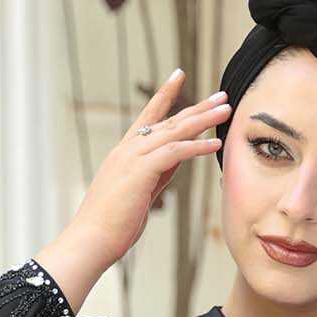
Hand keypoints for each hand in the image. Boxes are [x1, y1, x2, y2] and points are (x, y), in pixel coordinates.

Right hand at [68, 69, 230, 266]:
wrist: (91, 240)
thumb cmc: (112, 224)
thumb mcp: (139, 193)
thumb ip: (157, 173)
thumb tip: (177, 159)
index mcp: (124, 153)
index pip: (148, 116)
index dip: (164, 95)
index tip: (178, 75)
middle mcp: (128, 149)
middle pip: (168, 120)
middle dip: (196, 106)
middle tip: (220, 94)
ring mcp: (132, 158)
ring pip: (174, 131)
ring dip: (203, 119)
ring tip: (225, 109)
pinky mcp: (140, 171)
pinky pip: (175, 152)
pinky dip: (196, 147)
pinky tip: (215, 143)